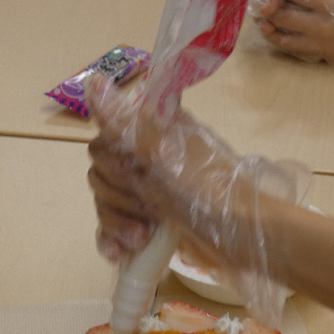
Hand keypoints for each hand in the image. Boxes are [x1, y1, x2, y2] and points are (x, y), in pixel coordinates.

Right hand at [86, 73, 280, 271]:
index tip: (133, 175)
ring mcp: (146, 195)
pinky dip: (112, 241)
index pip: (102, 143)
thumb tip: (92, 79)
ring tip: (143, 237)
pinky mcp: (147, 226)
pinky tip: (119, 253)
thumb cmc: (205, 189)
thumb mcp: (161, 151)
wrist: (240, 233)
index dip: (112, 165)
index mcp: (150, 134)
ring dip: (118, 223)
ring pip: (105, 205)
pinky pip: (111, 232)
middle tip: (149, 208)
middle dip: (119, 198)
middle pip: (101, 177)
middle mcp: (145, 161)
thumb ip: (123, 121)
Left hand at [256, 0, 333, 80]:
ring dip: (272, 31)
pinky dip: (285, 43)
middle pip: (289, 18)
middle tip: (259, 2)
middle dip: (272, 8)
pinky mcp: (329, 58)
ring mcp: (326, 46)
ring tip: (261, 22)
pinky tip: (277, 36)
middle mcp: (327, 28)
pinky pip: (300, 52)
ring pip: (289, 40)